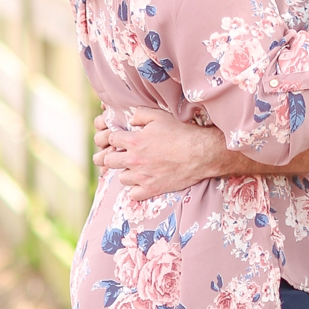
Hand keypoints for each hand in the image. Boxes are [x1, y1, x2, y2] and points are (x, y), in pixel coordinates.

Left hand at [93, 106, 241, 200]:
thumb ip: (141, 114)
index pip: (112, 139)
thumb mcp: (160, 116)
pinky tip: (142, 181)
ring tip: (135, 167)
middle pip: (109, 160)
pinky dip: (135, 189)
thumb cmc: (181, 132)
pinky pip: (133, 194)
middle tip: (121, 154)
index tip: (122, 138)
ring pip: (121, 178)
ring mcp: (142, 177)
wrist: (199, 153)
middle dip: (112, 155)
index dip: (116, 137)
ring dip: (125, 172)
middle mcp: (134, 160)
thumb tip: (130, 120)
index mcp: (134, 140)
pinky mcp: (151, 189)